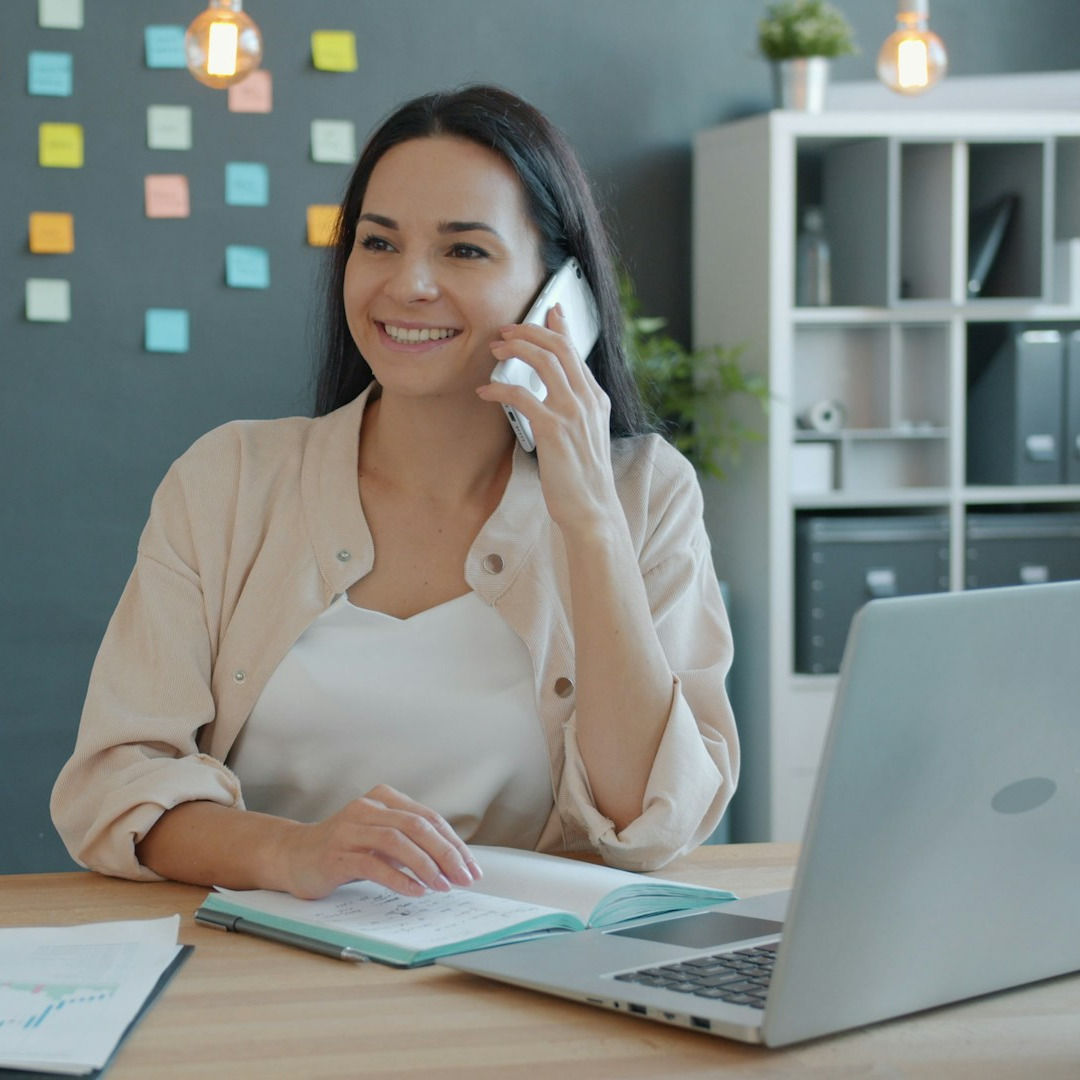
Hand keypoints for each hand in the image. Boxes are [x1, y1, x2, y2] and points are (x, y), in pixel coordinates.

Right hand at [276, 784, 482, 899]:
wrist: (293, 856)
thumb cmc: (345, 849)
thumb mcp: (381, 838)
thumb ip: (410, 842)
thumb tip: (453, 863)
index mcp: (383, 798)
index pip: (429, 817)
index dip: (454, 843)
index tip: (472, 867)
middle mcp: (367, 808)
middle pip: (417, 826)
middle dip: (446, 854)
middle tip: (464, 878)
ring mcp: (349, 829)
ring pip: (397, 841)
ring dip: (426, 866)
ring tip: (443, 886)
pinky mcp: (336, 854)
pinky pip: (373, 863)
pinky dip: (398, 878)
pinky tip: (416, 891)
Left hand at [480, 306, 620, 535]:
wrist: (592, 510)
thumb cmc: (583, 478)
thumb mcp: (585, 436)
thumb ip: (573, 409)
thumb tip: (551, 392)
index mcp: (597, 399)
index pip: (577, 351)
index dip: (559, 326)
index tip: (547, 310)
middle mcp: (588, 400)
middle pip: (559, 347)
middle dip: (530, 331)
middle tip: (505, 331)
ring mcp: (573, 413)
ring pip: (543, 361)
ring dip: (515, 349)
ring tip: (494, 349)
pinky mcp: (554, 430)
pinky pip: (522, 396)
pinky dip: (500, 388)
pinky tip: (485, 392)